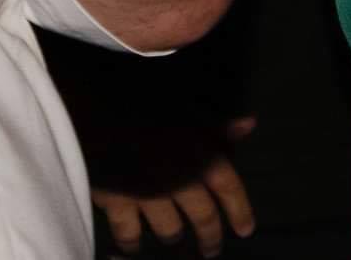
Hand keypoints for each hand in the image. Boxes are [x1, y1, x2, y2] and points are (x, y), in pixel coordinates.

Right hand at [94, 116, 256, 257]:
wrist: (101, 115)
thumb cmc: (152, 106)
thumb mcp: (191, 111)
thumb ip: (219, 125)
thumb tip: (249, 124)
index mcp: (203, 157)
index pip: (229, 188)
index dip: (240, 210)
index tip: (245, 230)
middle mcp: (181, 182)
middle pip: (202, 216)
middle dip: (209, 235)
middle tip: (212, 250)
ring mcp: (149, 196)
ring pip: (168, 228)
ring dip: (173, 237)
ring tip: (174, 242)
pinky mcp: (117, 202)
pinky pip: (127, 230)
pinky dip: (130, 241)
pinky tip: (131, 248)